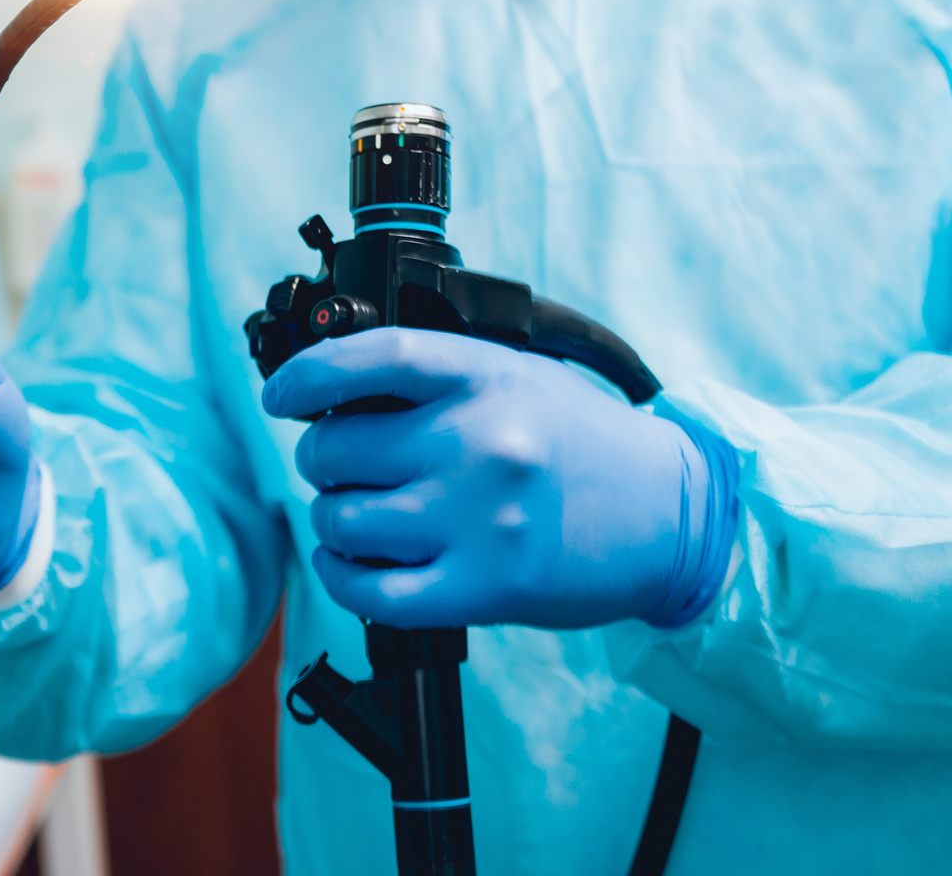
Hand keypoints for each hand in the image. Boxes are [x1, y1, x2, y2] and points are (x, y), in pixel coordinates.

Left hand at [263, 328, 707, 630]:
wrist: (671, 514)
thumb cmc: (581, 442)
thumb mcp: (516, 377)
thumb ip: (436, 380)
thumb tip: (332, 396)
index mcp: (486, 376)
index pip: (371, 358)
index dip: (307, 375)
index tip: (280, 394)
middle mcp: (479, 442)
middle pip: (336, 449)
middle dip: (322, 458)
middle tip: (341, 464)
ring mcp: (479, 519)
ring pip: (341, 520)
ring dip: (332, 518)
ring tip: (355, 512)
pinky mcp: (484, 587)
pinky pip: (371, 592)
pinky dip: (341, 577)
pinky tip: (349, 562)